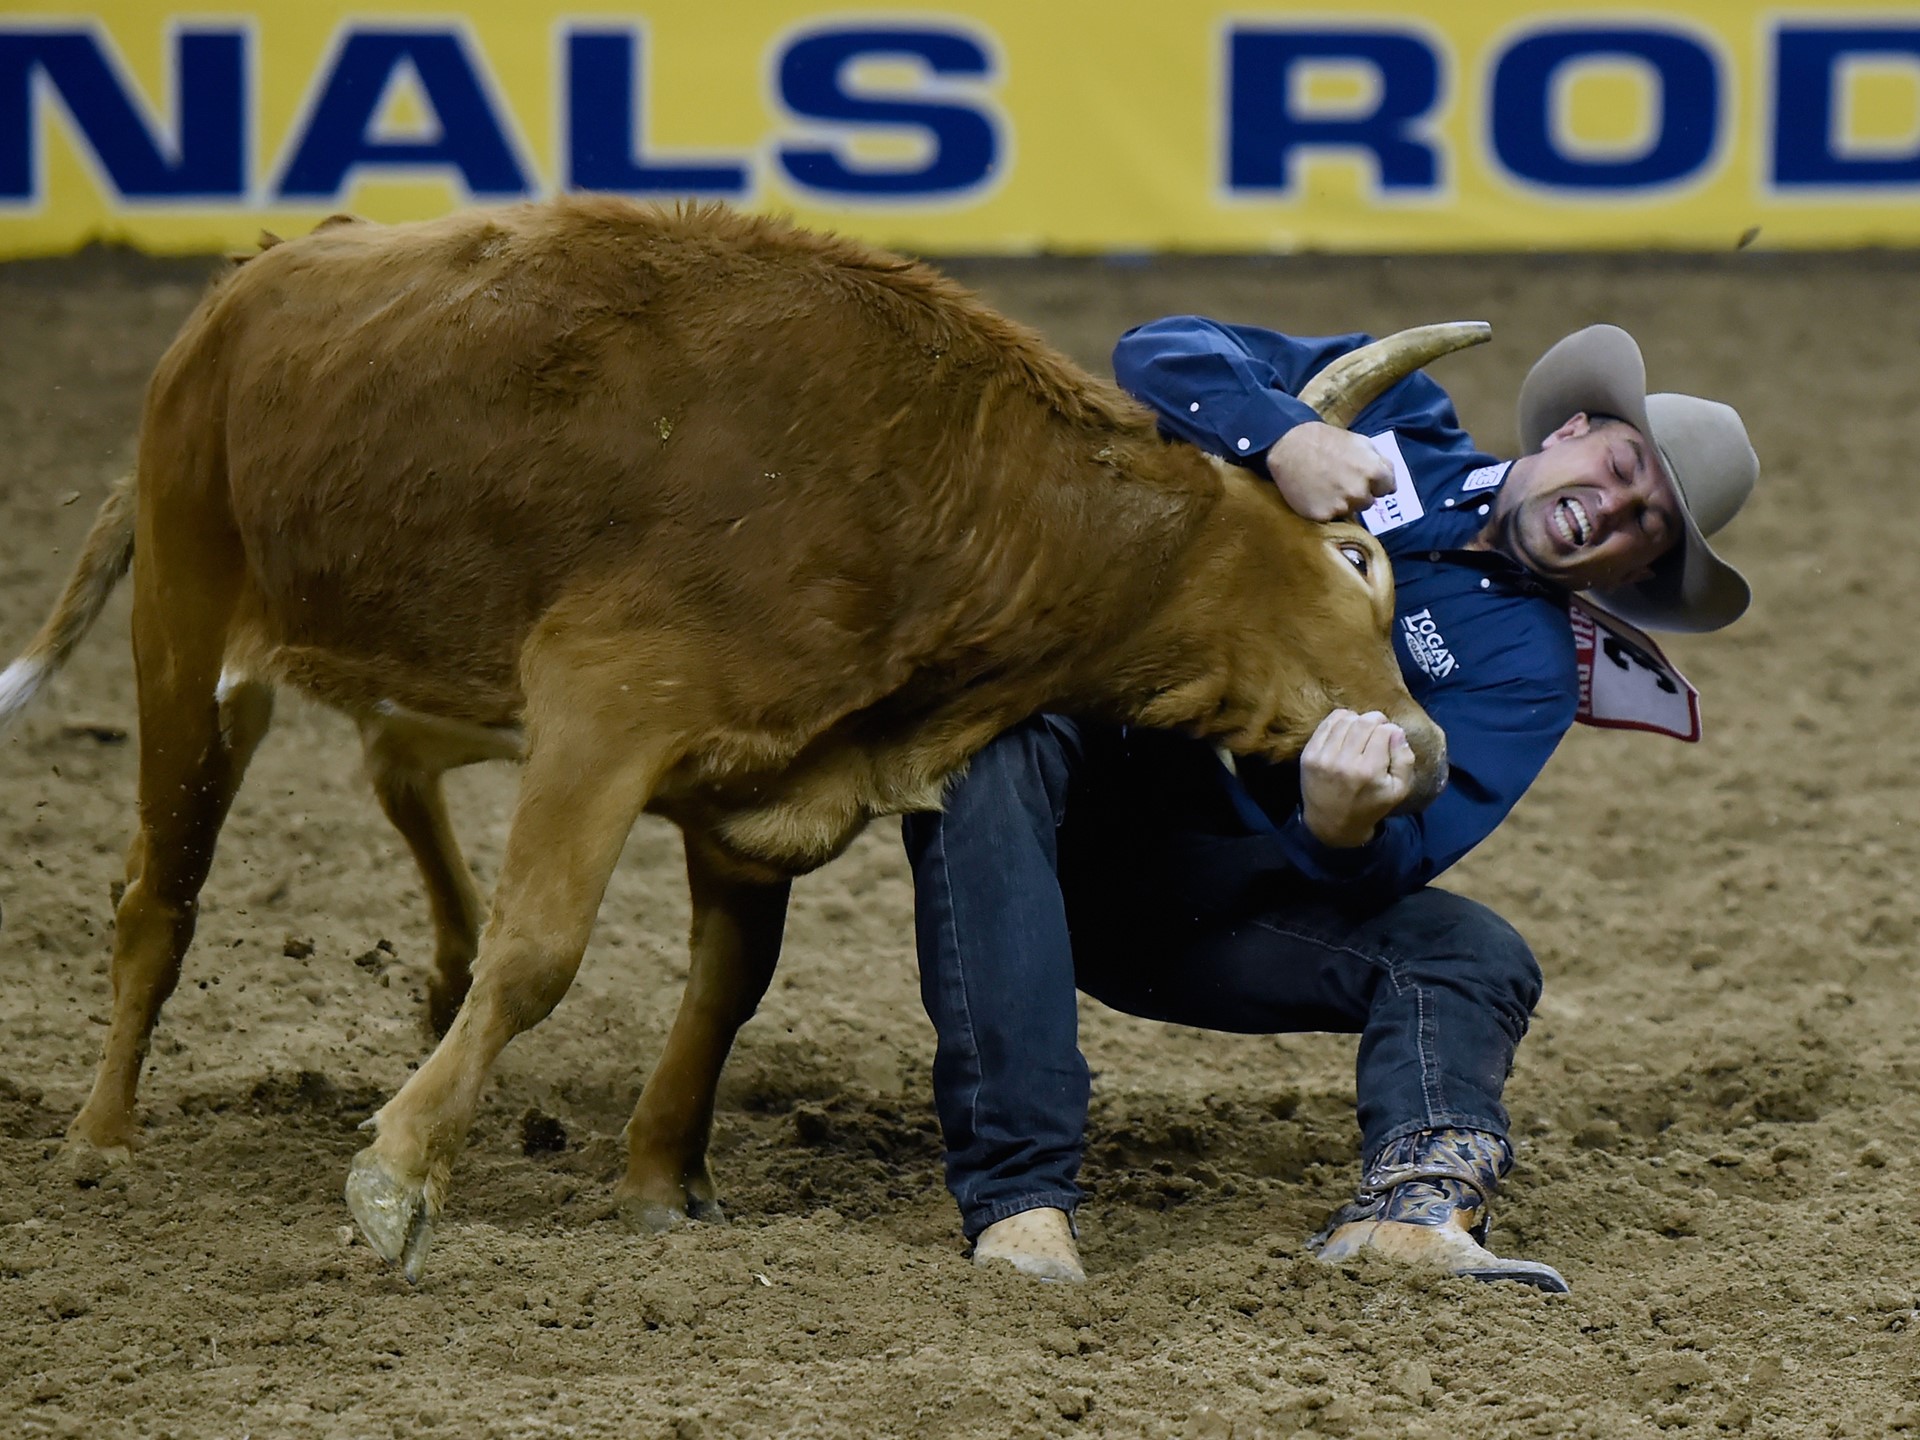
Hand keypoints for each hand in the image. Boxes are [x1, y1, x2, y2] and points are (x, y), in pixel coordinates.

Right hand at [1265, 422, 1394, 521]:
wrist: (1290, 446)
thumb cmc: (1327, 440)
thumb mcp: (1361, 442)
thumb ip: (1381, 462)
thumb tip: (1392, 483)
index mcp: (1374, 472)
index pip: (1388, 489)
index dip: (1376, 483)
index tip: (1363, 478)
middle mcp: (1360, 492)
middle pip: (1368, 502)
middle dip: (1359, 493)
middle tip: (1340, 480)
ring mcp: (1341, 506)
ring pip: (1350, 511)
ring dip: (1342, 503)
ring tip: (1327, 487)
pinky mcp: (1322, 516)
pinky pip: (1330, 517)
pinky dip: (1325, 508)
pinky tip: (1316, 494)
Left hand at [1300, 709, 1416, 847]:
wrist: (1331, 823)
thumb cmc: (1370, 806)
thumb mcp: (1398, 790)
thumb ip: (1404, 760)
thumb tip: (1397, 731)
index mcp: (1369, 772)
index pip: (1384, 731)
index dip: (1391, 730)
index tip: (1390, 738)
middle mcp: (1344, 762)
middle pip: (1364, 722)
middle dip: (1376, 720)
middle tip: (1379, 729)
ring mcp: (1323, 757)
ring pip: (1345, 719)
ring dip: (1358, 719)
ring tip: (1362, 730)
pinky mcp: (1309, 754)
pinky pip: (1327, 724)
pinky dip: (1340, 720)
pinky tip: (1346, 729)